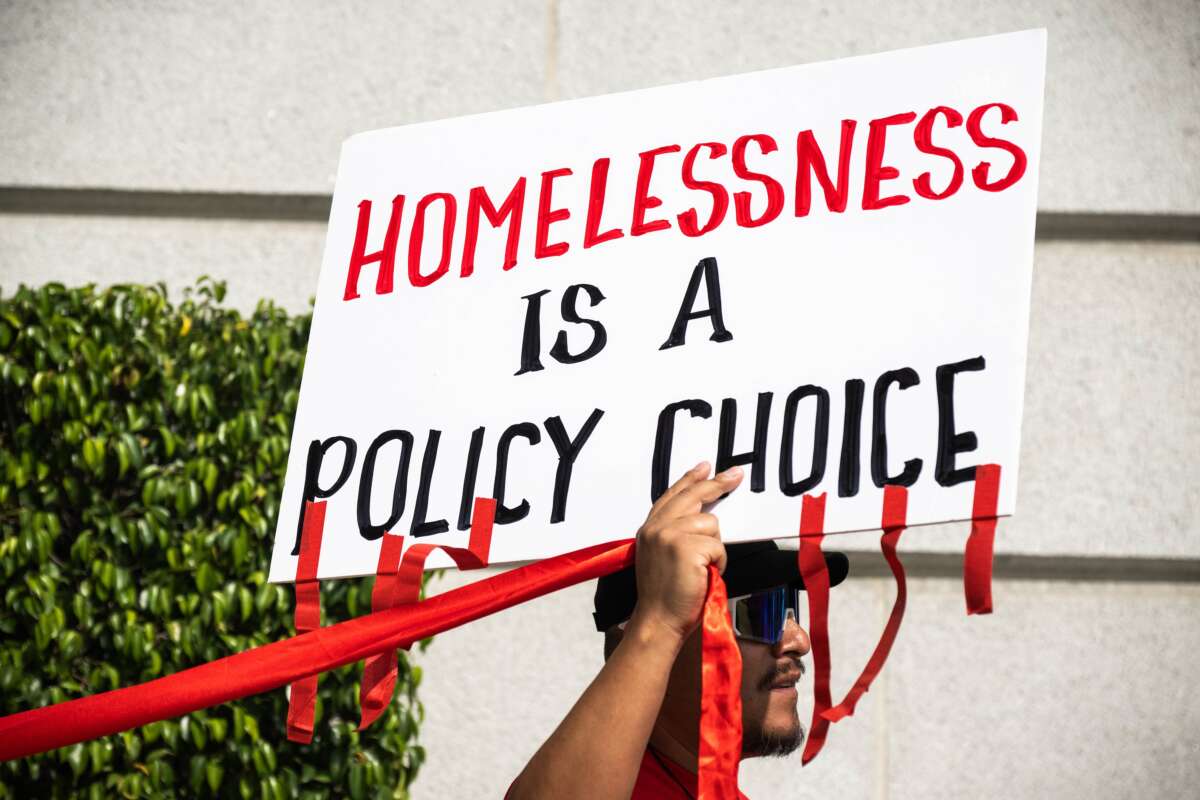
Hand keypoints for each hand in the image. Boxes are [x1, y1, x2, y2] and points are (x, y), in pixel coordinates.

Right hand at [628, 461, 744, 642]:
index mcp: (650, 529)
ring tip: (703, 568)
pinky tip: (705, 575)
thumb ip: (674, 534)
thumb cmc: (664, 596)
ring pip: (711, 524)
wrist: (658, 621)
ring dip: (715, 548)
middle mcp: (657, 527)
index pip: (673, 495)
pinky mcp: (687, 547)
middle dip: (717, 484)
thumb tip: (702, 517)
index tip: (705, 467)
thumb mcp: (660, 557)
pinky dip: (719, 562)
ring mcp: (670, 535)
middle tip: (736, 475)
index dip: (690, 479)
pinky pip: (718, 546)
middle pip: (694, 497)